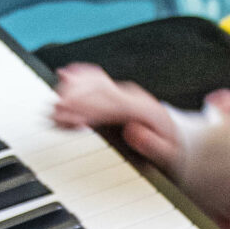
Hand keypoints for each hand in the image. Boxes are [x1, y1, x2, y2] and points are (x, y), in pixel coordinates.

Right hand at [51, 63, 180, 169]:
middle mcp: (132, 96)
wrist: (176, 136)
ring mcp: (123, 92)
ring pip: (94, 81)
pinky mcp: (116, 92)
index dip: (87, 109)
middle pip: (98, 90)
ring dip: (72, 88)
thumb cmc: (169, 146)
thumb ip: (152, 145)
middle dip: (73, 100)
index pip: (110, 105)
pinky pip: (96, 79)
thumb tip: (133, 132)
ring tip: (53, 103)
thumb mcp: (168, 153)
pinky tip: (64, 75)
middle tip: (53, 112)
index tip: (68, 116)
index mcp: (143, 109)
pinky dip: (79, 76)